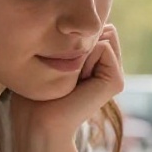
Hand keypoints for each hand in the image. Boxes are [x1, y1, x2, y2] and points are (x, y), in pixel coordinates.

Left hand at [11, 24, 124, 145]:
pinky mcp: (116, 81)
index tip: (52, 63)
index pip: (89, 28)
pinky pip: (104, 47)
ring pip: (104, 35)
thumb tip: (103, 27)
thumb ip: (71, 41)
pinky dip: (85, 57)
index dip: (67, 36)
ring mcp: (114, 75)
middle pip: (99, 29)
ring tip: (69, 77)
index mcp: (94, 64)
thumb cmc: (35, 94)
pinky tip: (77, 81)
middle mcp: (107, 68)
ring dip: (79, 49)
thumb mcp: (49, 58)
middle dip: (76, 40)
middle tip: (62, 71)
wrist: (38, 124)